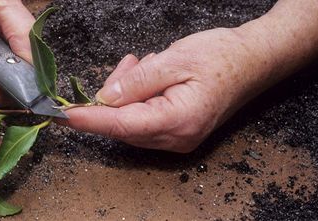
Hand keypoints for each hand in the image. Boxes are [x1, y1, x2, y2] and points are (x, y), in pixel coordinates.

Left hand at [59, 27, 274, 152]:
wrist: (253, 61)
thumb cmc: (220, 57)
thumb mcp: (174, 60)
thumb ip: (137, 81)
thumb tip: (104, 99)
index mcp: (177, 120)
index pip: (121, 125)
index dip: (90, 119)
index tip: (64, 115)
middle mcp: (176, 138)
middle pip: (124, 124)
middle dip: (112, 96)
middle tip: (127, 65)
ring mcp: (178, 138)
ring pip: (132, 121)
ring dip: (126, 94)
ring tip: (140, 65)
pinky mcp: (177, 131)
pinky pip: (144, 118)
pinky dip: (137, 98)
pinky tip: (147, 75)